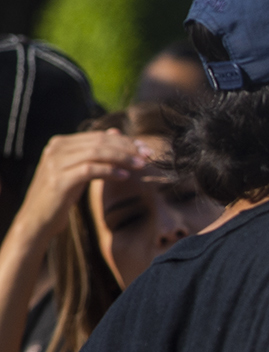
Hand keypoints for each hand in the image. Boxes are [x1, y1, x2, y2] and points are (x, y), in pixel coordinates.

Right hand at [10, 132, 153, 244]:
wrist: (37, 219)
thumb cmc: (61, 195)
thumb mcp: (78, 170)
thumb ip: (94, 152)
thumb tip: (116, 132)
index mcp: (60, 143)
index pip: (98, 137)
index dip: (124, 141)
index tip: (145, 148)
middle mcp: (56, 149)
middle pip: (99, 143)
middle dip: (127, 148)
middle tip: (148, 156)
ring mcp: (55, 163)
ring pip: (96, 153)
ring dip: (122, 158)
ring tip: (141, 166)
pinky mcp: (59, 180)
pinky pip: (90, 170)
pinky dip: (109, 171)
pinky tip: (124, 176)